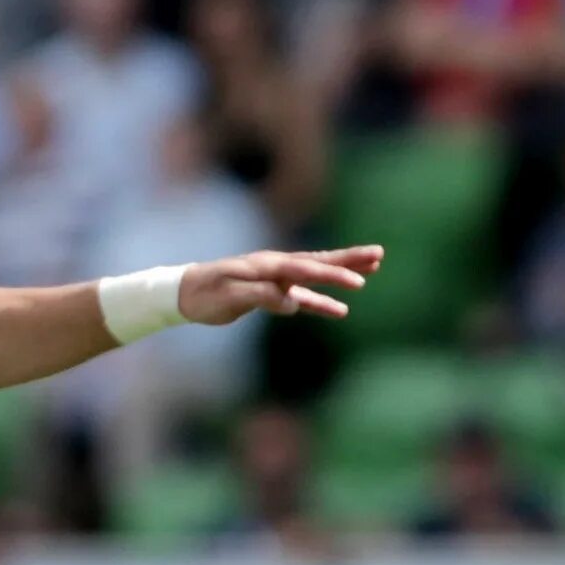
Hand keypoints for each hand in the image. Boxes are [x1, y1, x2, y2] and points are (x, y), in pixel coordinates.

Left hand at [180, 245, 384, 324]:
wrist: (184, 294)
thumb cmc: (204, 295)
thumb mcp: (229, 297)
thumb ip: (260, 297)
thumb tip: (291, 302)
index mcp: (267, 265)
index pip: (307, 269)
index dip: (333, 275)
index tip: (358, 281)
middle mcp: (275, 267)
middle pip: (319, 262)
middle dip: (349, 260)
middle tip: (379, 254)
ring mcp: (276, 279)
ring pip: (316, 275)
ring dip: (342, 272)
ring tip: (372, 268)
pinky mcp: (272, 294)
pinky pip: (303, 297)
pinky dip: (321, 301)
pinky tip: (340, 310)